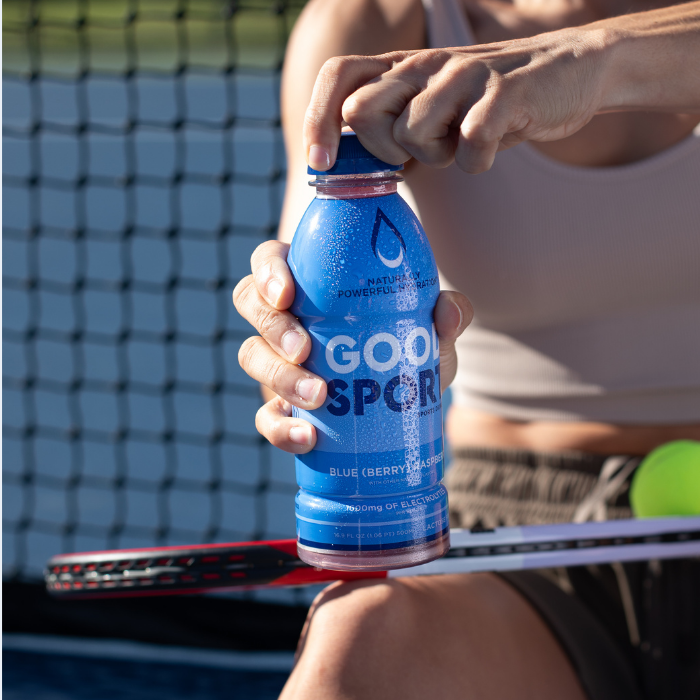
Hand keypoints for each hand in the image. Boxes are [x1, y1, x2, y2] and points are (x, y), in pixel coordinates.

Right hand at [233, 239, 473, 452]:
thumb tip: (448, 311)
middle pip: (251, 305)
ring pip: (252, 357)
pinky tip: (307, 438)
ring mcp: (277, 361)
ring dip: (279, 377)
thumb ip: (447, 313)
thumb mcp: (430, 328)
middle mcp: (285, 316)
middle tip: (304, 350)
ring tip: (319, 396)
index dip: (268, 273)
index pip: (270, 261)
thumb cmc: (408, 343)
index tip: (287, 295)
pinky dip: (279, 429)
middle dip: (272, 328)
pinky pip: (266, 416)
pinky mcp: (282, 405)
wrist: (409, 399)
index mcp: (309, 280)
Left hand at [302, 25, 624, 173]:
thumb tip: (345, 166)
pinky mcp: (505, 94)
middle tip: (418, 155)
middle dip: (382, 149)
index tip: (320, 163)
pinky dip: (479, 161)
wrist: (572, 68)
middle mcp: (427, 63)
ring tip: (464, 142)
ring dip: (437, 156)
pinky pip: (471, 145)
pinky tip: (493, 149)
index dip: (318, 118)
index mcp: (404, 65)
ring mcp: (465, 75)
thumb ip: (394, 122)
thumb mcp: (437, 104)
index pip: (337, 75)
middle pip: (362, 111)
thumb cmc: (494, 99)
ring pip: (412, 133)